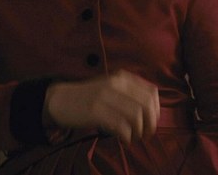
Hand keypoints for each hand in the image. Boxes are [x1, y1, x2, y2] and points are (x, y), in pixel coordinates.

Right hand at [43, 70, 159, 143]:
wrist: (60, 99)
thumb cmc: (89, 98)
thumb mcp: (111, 88)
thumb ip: (130, 94)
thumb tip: (153, 111)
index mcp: (122, 78)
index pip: (151, 92)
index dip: (156, 110)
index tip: (151, 122)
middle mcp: (115, 84)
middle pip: (146, 105)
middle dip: (150, 123)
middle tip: (145, 134)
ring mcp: (105, 97)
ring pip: (135, 115)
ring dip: (138, 131)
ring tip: (133, 137)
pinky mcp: (95, 111)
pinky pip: (120, 125)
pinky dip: (126, 135)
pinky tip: (123, 139)